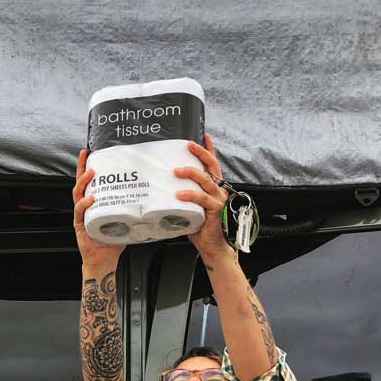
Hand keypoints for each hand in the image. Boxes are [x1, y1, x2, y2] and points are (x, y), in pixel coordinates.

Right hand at [72, 149, 124, 272]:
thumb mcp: (124, 222)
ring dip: (84, 182)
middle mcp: (85, 207)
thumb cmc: (112, 242)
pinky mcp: (80, 225)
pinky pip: (80, 212)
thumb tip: (150, 200)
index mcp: (93, 204)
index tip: (88, 153)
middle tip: (86, 156)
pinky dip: (85, 204)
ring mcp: (81, 216)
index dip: (86, 167)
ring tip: (91, 173)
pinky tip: (91, 199)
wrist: (104, 260)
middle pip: (79, 183)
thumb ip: (132, 210)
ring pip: (78, 194)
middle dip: (81, 168)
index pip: (88, 183)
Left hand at [173, 133, 233, 264]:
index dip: (209, 149)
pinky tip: (179, 194)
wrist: (210, 245)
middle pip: (211, 166)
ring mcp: (218, 199)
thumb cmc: (198, 225)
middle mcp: (218, 190)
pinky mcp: (216, 210)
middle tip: (188, 145)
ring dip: (191, 172)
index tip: (203, 135)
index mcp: (212, 187)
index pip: (212, 164)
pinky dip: (190, 195)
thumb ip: (182, 195)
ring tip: (177, 171)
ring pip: (206, 179)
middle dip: (200, 153)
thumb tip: (161, 186)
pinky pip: (203, 198)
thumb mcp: (189, 206)